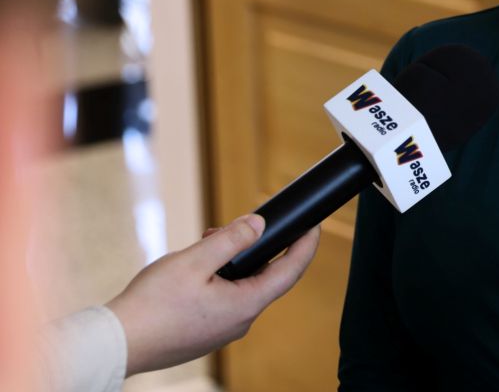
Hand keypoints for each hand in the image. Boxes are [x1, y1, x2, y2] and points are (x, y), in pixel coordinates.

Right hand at [106, 214, 319, 375]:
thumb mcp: (194, 261)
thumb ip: (231, 240)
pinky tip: (194, 268)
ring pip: (241, 287)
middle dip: (256, 248)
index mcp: (245, 306)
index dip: (305, 245)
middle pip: (265, 277)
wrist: (115, 344)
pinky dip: (218, 279)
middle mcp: (240, 322)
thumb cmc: (151, 305)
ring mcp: (222, 330)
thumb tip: (259, 225)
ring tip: (206, 244)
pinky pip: (224, 300)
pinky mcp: (205, 333)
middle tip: (234, 228)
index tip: (313, 224)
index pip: (291, 271)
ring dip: (232, 262)